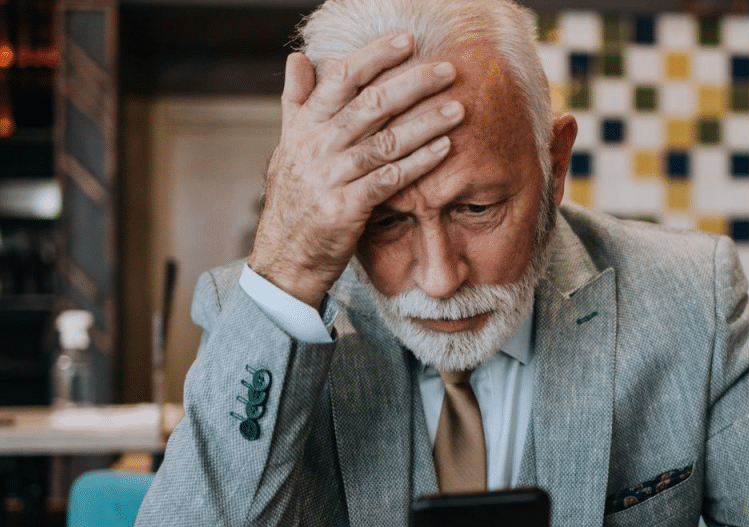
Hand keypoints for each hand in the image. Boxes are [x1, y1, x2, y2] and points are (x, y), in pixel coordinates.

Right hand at [249, 33, 464, 306]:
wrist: (284, 257)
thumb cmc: (295, 199)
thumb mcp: (288, 147)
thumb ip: (297, 102)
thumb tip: (298, 58)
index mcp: (304, 126)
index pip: (342, 78)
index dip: (375, 56)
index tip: (408, 41)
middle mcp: (316, 146)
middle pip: (371, 104)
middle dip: (413, 84)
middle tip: (448, 69)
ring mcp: (330, 177)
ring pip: (385, 141)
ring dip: (426, 123)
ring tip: (458, 109)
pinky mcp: (346, 207)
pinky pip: (390, 179)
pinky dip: (419, 163)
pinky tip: (445, 149)